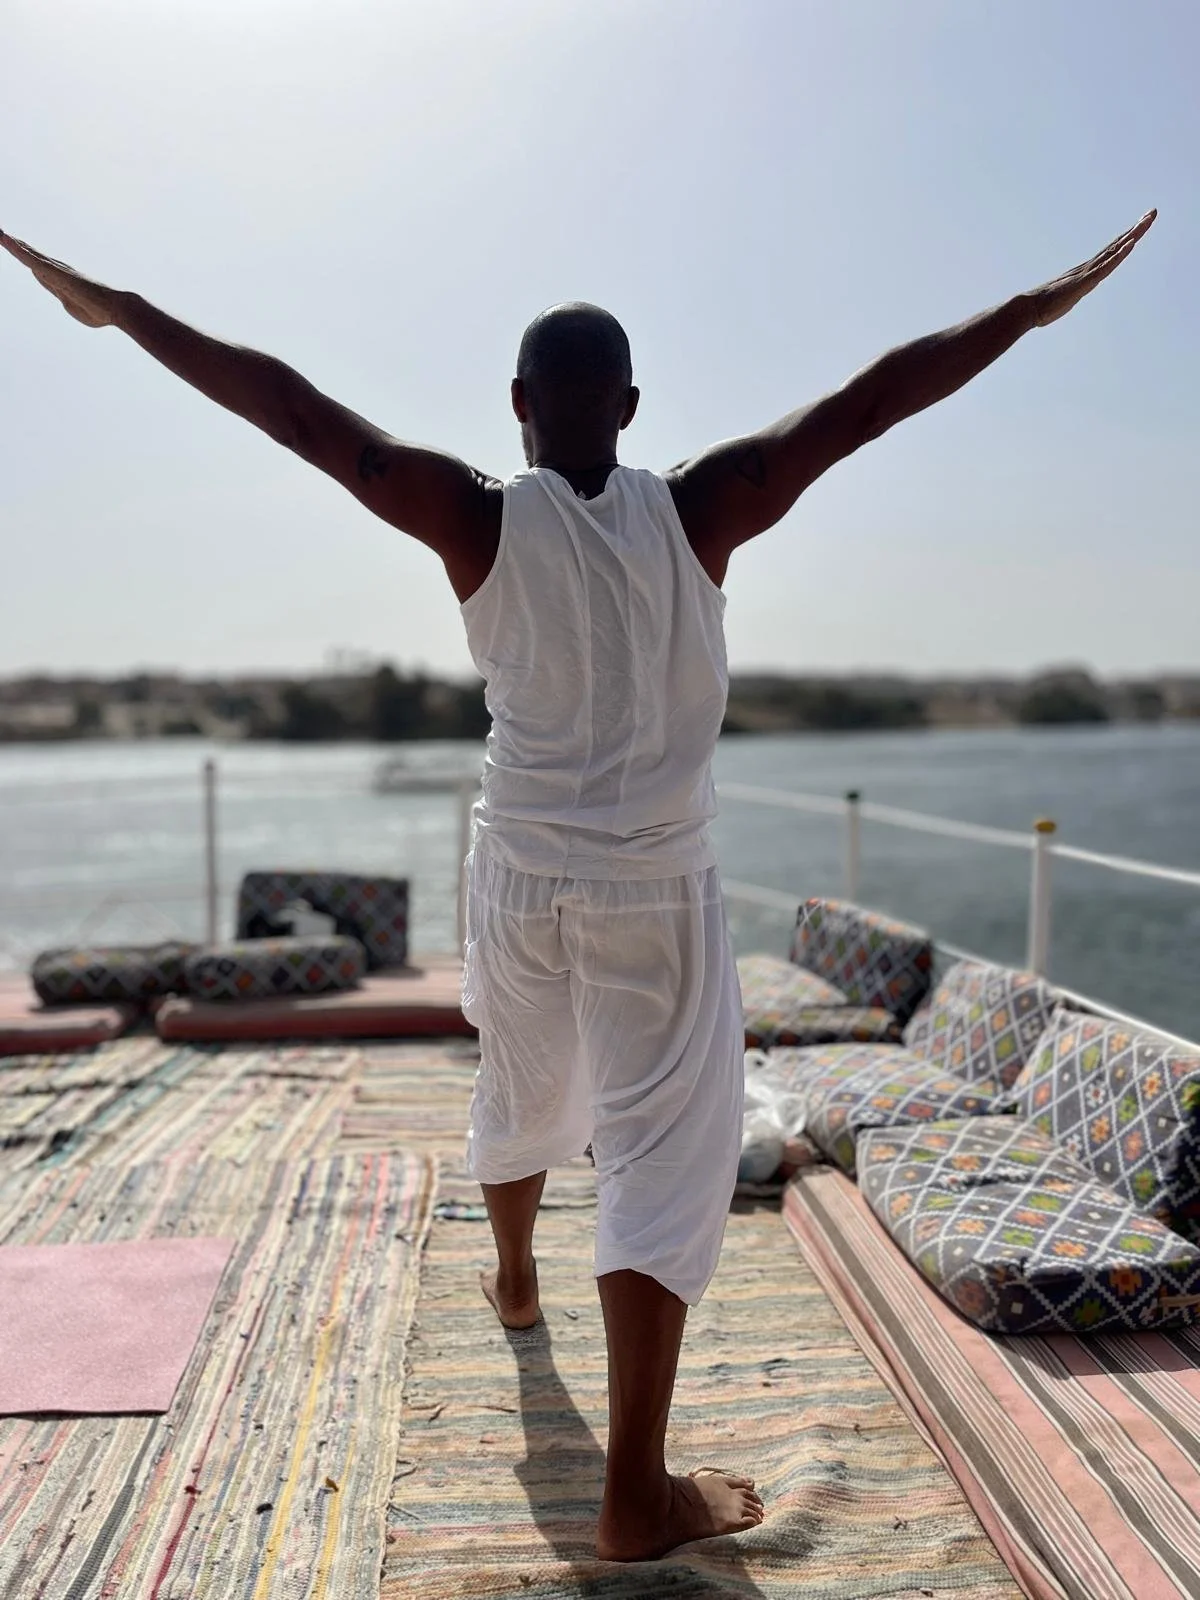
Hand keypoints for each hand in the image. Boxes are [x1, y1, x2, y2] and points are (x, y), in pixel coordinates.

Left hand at [0, 229, 121, 327]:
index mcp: (60, 280)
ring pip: (28, 254)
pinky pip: (31, 259)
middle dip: (14, 245)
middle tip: (0, 234)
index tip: (13, 246)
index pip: (36, 266)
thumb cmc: (100, 312)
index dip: (24, 255)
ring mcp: (55, 270)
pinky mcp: (55, 272)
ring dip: (11, 243)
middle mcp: (56, 270)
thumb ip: (64, 299)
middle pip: (30, 255)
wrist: (115, 308)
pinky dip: (17, 250)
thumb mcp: (74, 308)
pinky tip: (5, 240)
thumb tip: (60, 295)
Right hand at [1031, 210, 1156, 327]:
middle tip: (1152, 212)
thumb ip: (1070, 295)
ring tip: (1148, 220)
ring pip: (1115, 250)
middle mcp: (1089, 266)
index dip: (1127, 237)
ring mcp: (1087, 272)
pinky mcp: (1085, 282)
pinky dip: (1119, 254)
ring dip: (1133, 235)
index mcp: (1086, 271)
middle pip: (1117, 244)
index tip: (1140, 224)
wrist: (1027, 308)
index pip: (1112, 251)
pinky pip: (1106, 266)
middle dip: (1136, 228)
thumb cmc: (1042, 307)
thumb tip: (1068, 298)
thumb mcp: (1064, 300)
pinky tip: (1131, 244)